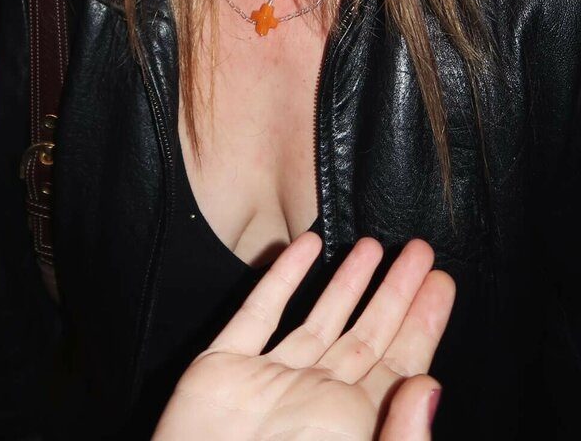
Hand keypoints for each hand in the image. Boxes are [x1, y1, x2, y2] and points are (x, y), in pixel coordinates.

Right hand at [152, 233, 454, 440]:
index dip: (423, 322)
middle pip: (367, 335)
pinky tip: (307, 247)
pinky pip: (260, 312)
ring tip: (373, 245)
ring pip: (319, 317)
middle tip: (420, 251)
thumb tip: (431, 388)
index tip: (441, 283)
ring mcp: (272, 379)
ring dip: (348, 280)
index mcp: (355, 426)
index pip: (401, 365)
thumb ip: (400, 435)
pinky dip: (282, 276)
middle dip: (396, 292)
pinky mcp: (226, 365)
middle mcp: (318, 399)